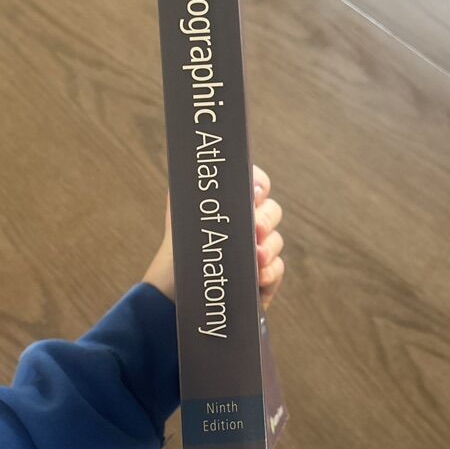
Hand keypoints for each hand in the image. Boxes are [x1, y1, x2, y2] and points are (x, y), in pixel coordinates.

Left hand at [143, 165, 284, 309]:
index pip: (258, 184)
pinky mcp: (264, 278)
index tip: (254, 192)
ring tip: (256, 258)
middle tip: (255, 228)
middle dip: (266, 219)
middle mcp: (251, 223)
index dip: (260, 184)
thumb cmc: (179, 246)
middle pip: (273, 212)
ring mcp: (260, 250)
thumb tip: (193, 161)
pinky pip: (277, 271)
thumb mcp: (180, 210)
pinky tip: (259, 278)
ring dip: (269, 249)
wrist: (172, 288)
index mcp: (235, 203)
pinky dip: (270, 274)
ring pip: (277, 242)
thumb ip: (190, 186)